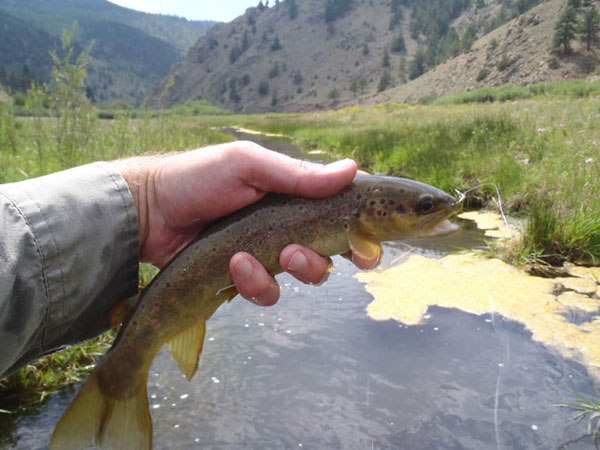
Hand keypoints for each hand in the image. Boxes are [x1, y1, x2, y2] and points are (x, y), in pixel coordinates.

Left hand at [114, 141, 380, 305]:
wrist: (150, 210)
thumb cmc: (198, 177)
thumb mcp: (248, 166)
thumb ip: (298, 175)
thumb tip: (353, 169)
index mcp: (296, 197)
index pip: (342, 215)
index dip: (361, 235)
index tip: (368, 248)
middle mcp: (288, 227)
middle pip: (331, 254)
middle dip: (321, 259)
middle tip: (296, 253)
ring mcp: (268, 255)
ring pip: (303, 277)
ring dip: (288, 273)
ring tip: (255, 259)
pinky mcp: (245, 278)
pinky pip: (268, 292)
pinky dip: (255, 283)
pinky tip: (234, 265)